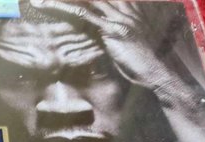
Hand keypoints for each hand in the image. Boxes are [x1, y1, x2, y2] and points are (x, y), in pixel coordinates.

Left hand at [30, 0, 204, 141]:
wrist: (155, 72)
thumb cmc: (141, 62)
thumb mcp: (125, 43)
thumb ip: (112, 33)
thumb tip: (97, 35)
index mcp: (129, 8)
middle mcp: (124, 8)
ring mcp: (118, 17)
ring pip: (86, 0)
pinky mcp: (111, 29)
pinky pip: (83, 14)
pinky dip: (65, 8)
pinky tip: (49, 5)